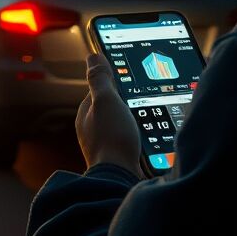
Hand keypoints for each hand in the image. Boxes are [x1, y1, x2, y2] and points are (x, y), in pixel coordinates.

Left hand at [76, 53, 147, 177]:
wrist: (119, 179)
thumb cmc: (111, 139)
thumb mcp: (106, 101)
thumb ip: (100, 79)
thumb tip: (93, 56)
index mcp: (86, 114)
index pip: (99, 90)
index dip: (115, 82)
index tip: (131, 79)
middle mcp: (92, 130)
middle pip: (113, 107)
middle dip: (127, 103)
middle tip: (145, 100)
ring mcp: (105, 145)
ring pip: (123, 124)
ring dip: (136, 121)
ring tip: (149, 121)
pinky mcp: (118, 158)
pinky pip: (130, 140)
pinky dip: (140, 137)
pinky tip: (150, 139)